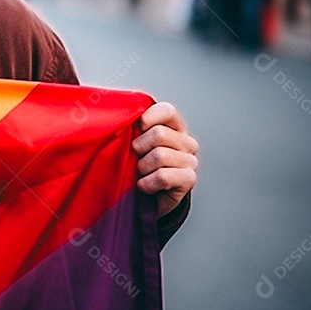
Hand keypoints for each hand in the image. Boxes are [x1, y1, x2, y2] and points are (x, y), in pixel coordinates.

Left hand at [132, 102, 197, 217]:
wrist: (144, 199)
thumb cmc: (137, 166)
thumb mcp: (133, 142)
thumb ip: (133, 126)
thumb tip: (120, 113)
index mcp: (174, 127)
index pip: (167, 111)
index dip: (147, 119)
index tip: (136, 129)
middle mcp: (186, 142)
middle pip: (160, 134)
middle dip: (139, 147)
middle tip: (136, 158)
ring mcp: (190, 161)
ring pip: (160, 155)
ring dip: (143, 167)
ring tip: (141, 173)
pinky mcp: (189, 179)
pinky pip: (163, 176)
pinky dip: (147, 183)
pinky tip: (145, 185)